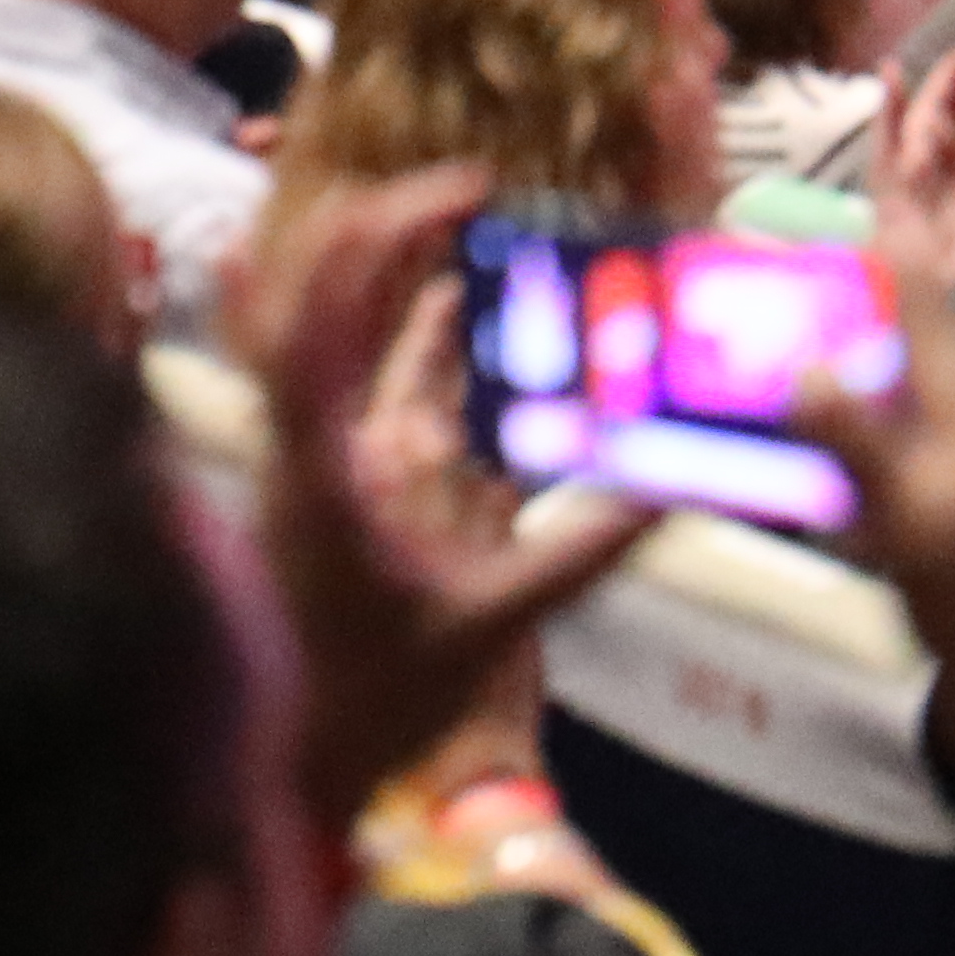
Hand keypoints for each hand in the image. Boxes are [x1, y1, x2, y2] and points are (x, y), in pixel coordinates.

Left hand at [231, 168, 658, 830]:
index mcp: (320, 464)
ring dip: (380, 271)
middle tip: (472, 193)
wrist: (288, 764)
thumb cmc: (376, 699)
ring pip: (313, 327)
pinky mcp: (306, 475)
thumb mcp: (490, 625)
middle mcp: (290, 442)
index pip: (325, 313)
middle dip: (385, 227)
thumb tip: (666, 492)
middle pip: (307, 294)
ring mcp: (291, 455)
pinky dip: (384, 333)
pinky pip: (334, 377)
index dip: (386, 234)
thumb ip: (579, 555)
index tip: (466, 191)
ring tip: (461, 226)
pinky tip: (439, 307)